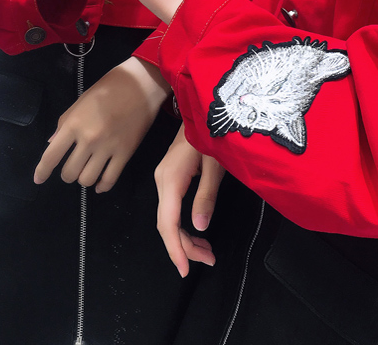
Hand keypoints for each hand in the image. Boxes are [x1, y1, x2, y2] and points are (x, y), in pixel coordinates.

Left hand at [34, 57, 170, 191]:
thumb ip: (65, 124)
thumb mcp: (80, 102)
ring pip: (87, 179)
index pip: (51, 156)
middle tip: (73, 167)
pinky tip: (100, 184)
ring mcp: (108, 147)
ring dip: (84, 179)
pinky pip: (110, 179)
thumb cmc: (108, 88)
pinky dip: (102, 186)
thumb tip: (51, 143)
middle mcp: (88, 139)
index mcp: (73, 124)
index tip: (39, 179)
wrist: (141, 84)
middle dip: (67, 174)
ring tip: (88, 171)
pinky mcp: (125, 153)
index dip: (42, 171)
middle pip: (69, 172)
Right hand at [155, 124, 225, 276]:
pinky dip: (183, 223)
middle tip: (208, 260)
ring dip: (184, 237)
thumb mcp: (216, 164)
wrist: (205, 107)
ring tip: (206, 251)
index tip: (184, 270)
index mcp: (171, 178)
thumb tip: (198, 227)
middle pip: (166, 223)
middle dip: (184, 246)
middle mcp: (162, 180)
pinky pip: (172, 206)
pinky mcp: (170, 175)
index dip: (175, 248)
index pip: (167, 222)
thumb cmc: (213, 131)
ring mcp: (164, 177)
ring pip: (168, 217)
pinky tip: (197, 232)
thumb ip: (206, 195)